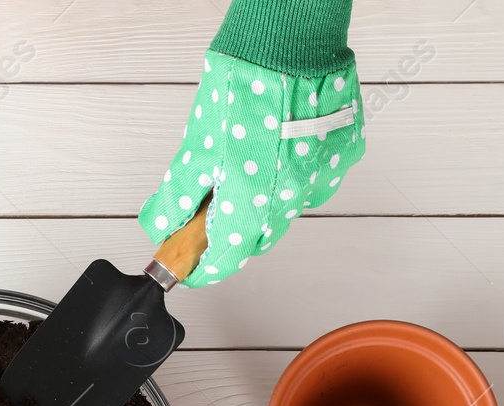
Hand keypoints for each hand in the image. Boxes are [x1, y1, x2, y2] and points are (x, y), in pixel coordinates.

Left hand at [139, 0, 364, 286]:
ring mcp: (322, 177)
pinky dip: (291, 175)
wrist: (290, 40)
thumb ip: (179, 194)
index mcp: (252, 202)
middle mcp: (293, 199)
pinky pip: (313, 179)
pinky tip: (277, 149)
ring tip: (243, 169)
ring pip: (286, 210)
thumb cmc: (244, 85)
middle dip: (229, 234)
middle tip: (206, 216)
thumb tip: (161, 226)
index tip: (188, 267)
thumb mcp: (197, 145)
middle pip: (255, 238)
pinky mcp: (342, 155)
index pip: (225, 259)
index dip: (203, 268)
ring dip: (261, 204)